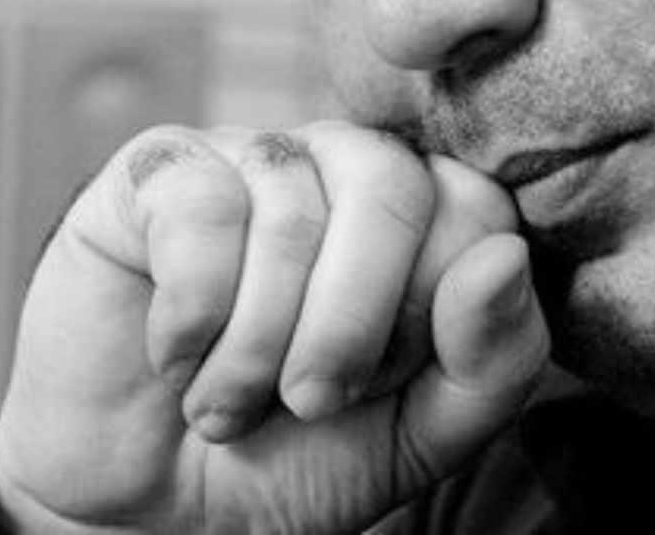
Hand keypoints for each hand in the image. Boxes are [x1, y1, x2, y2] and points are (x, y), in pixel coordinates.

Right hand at [0, 121, 548, 532]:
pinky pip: (202, 212)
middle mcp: (347, 163)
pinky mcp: (160, 168)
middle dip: (349, 330)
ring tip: (225, 403)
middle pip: (394, 190)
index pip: (479, 213)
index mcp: (427, 213)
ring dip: (255, 350)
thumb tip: (505, 257)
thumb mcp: (421, 436)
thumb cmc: (296, 452)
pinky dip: (191, 319)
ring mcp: (254, 155)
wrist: (149, 504)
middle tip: (306, 403)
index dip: (433, 321)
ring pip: (291, 214)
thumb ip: (493, 360)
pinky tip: (175, 355)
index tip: (383, 386)